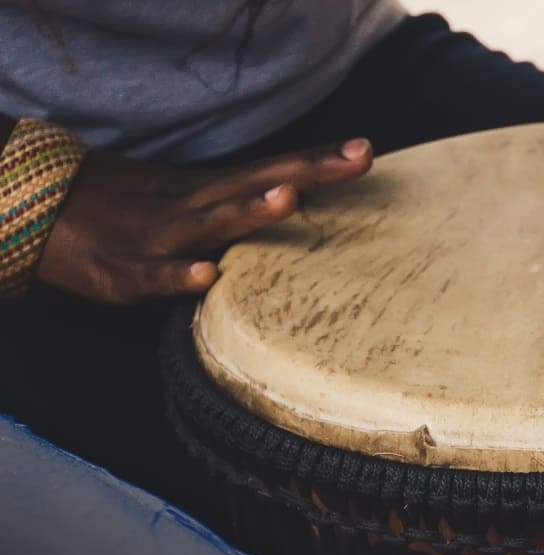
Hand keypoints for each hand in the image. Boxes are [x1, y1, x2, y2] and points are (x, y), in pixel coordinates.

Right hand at [37, 139, 372, 303]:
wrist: (40, 207)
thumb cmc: (128, 207)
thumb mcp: (187, 197)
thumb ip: (238, 205)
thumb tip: (298, 205)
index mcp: (208, 189)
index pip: (273, 170)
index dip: (318, 161)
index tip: (365, 150)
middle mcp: (191, 206)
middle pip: (258, 184)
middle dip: (309, 173)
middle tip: (357, 159)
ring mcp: (159, 238)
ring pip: (210, 224)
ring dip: (248, 211)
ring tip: (287, 198)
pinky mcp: (124, 273)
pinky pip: (157, 276)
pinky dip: (181, 276)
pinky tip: (210, 275)